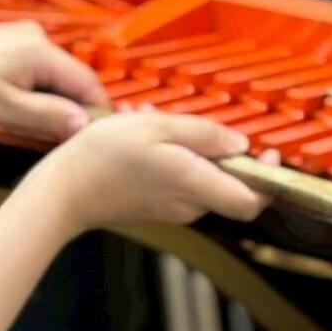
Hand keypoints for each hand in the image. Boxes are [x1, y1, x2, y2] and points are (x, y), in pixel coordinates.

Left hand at [0, 21, 108, 139]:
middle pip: (72, 80)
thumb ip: (47, 116)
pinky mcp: (10, 41)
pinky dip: (32, 90)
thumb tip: (86, 125)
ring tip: (22, 122)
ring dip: (47, 102)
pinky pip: (36, 70)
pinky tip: (11, 105)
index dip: (96, 114)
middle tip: (48, 137)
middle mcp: (39, 37)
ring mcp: (24, 36)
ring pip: (53, 77)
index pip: (89, 84)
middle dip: (66, 109)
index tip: (90, 140)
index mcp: (42, 51)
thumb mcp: (4, 110)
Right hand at [41, 112, 268, 234]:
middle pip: (228, 183)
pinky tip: (141, 137)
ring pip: (200, 177)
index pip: (254, 201)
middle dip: (218, 148)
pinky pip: (178, 181)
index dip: (269, 179)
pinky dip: (170, 158)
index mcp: (196, 185)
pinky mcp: (156, 207)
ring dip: (188, 148)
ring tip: (153, 122)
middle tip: (192, 121)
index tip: (267, 152)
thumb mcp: (158, 127)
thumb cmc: (104, 156)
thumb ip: (206, 134)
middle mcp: (190, 204)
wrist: (63, 191)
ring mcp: (173, 209)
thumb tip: (242, 144)